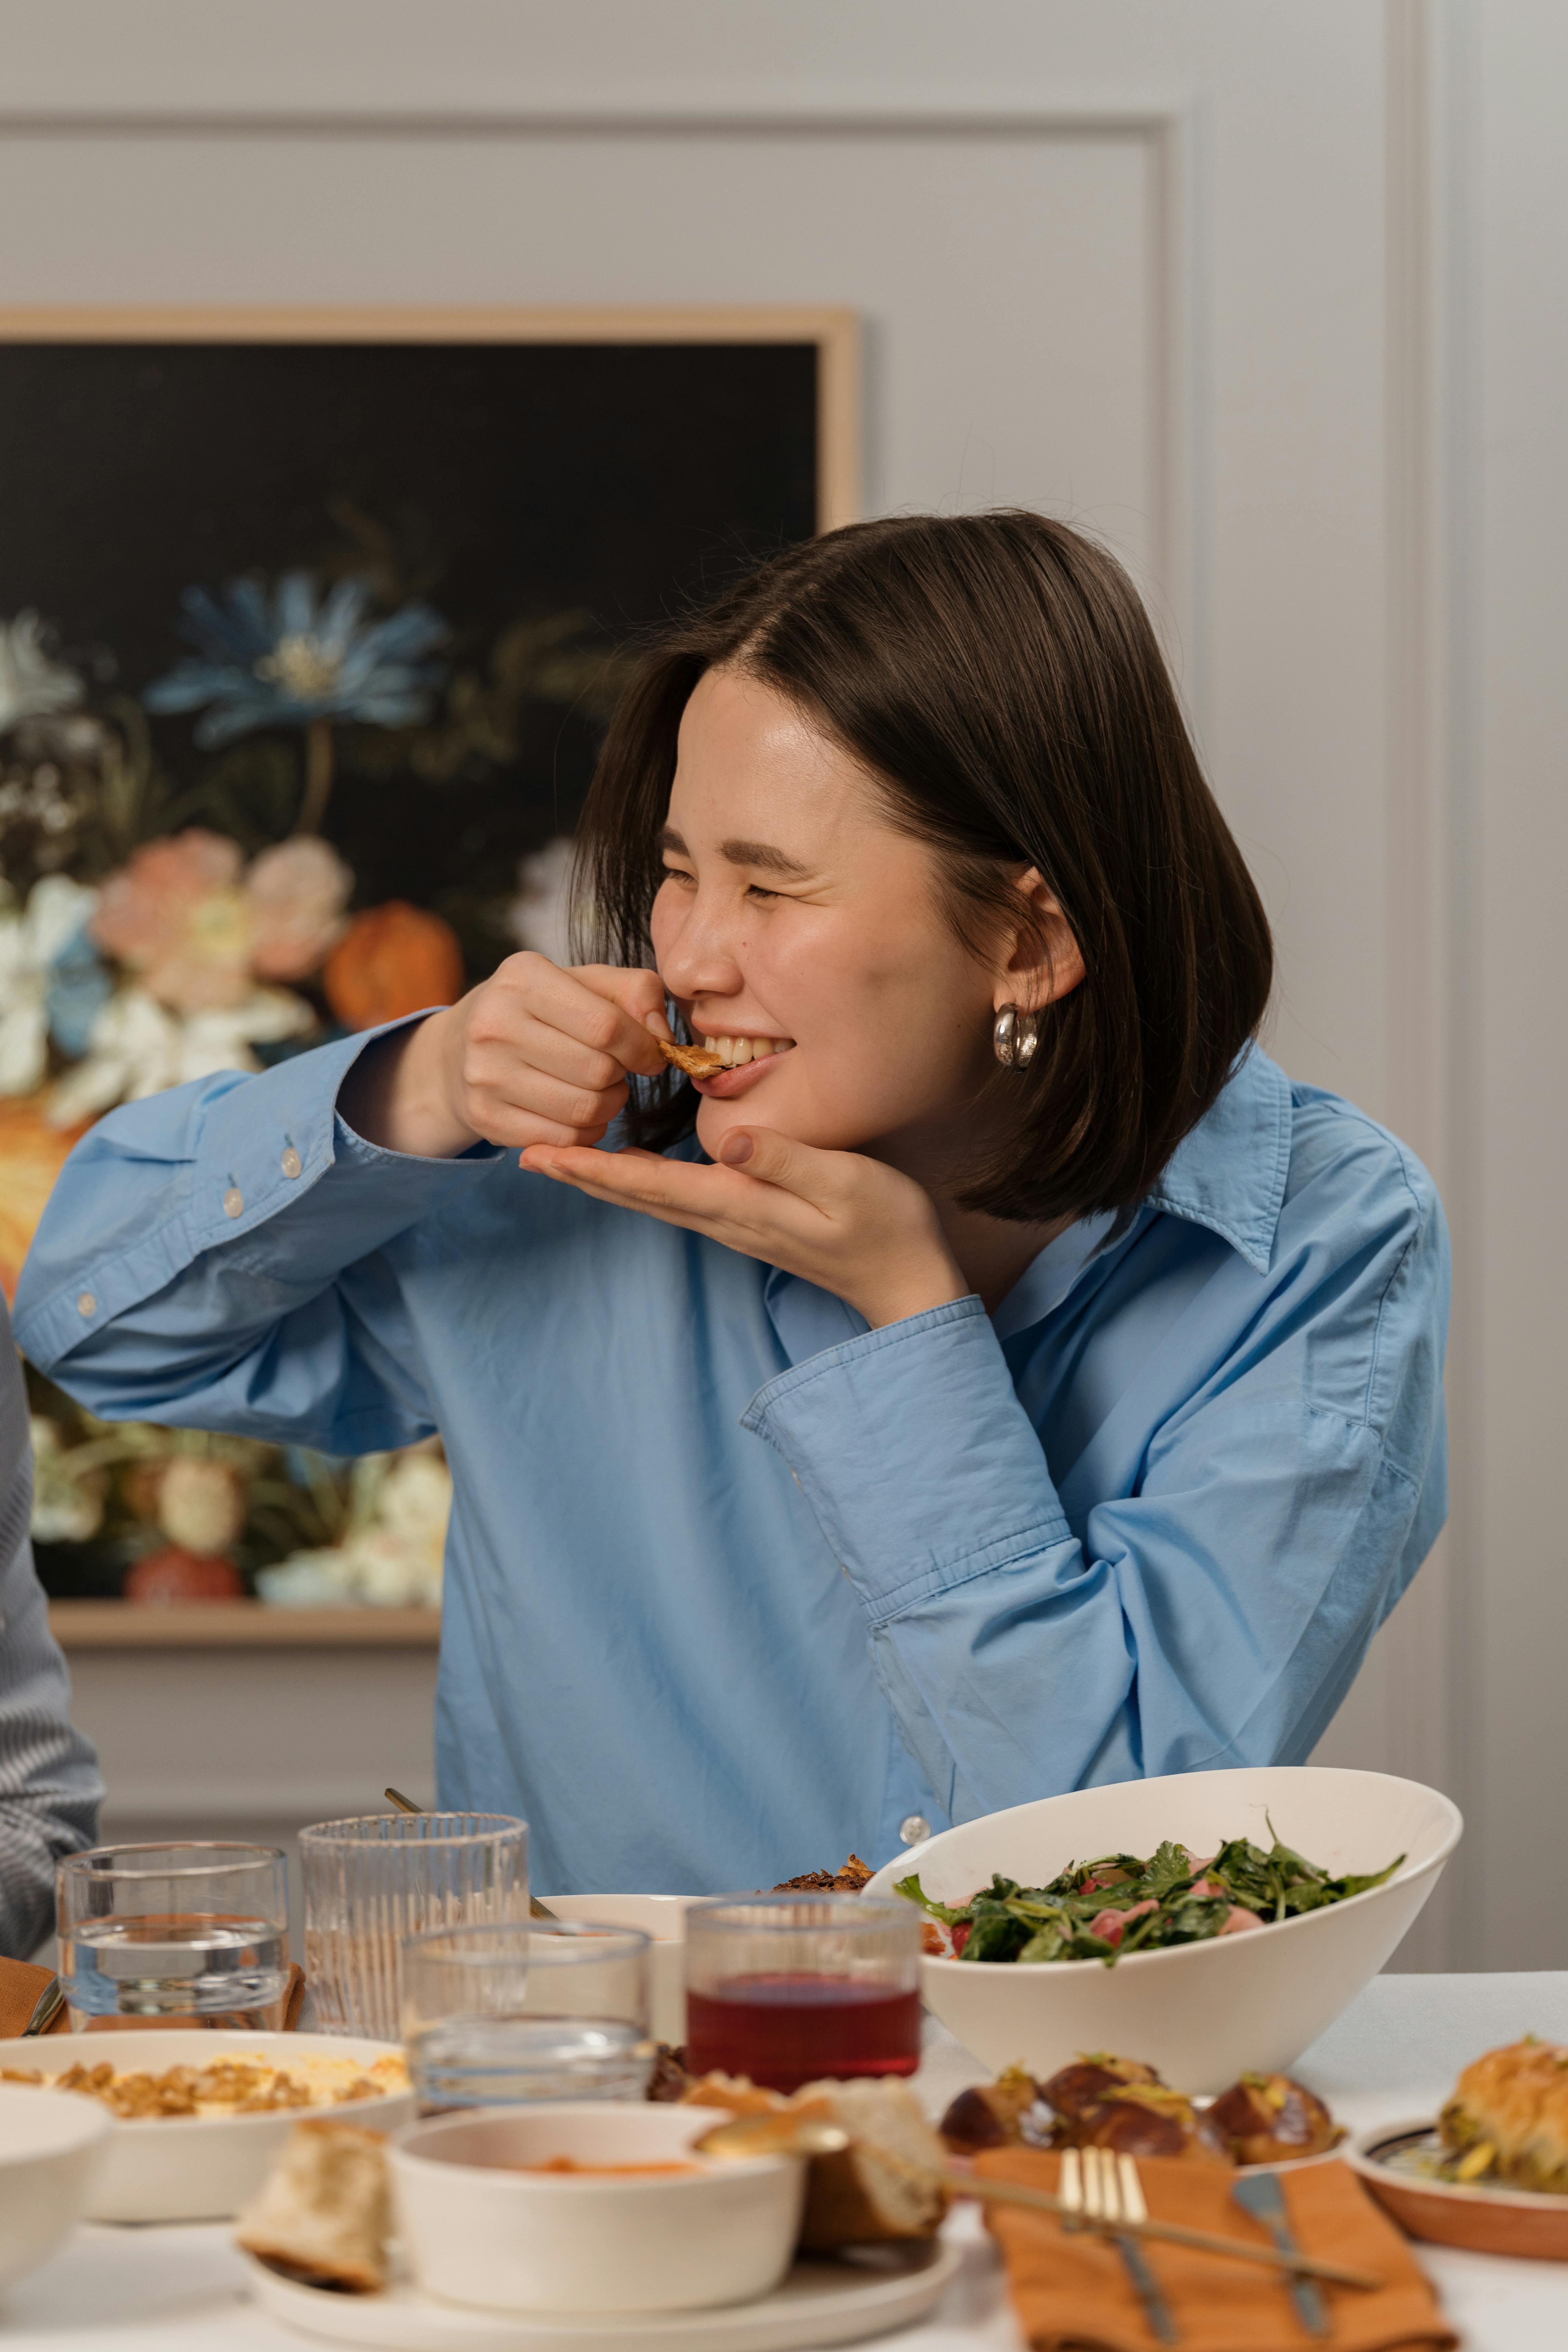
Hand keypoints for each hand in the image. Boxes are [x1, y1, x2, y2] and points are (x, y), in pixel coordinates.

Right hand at [339, 955, 669, 1157]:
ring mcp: (485, 1075)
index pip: (606, 1024)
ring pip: (584, 1109)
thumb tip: (663, 1036)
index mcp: (523, 978)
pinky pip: (564, 1140)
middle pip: (597, 1070)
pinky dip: (586, 1131)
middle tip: (615, 1068)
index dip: (642, 1046)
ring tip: (600, 1088)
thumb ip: (635, 992)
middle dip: (622, 1074)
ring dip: (609, 1104)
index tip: (650, 1053)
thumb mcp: (583, 983)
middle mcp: (494, 1023)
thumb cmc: (539, 1012)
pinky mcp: (485, 1118)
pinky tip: (578, 1112)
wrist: (458, 1052)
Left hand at [520, 1124, 969, 1328]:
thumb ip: (784, 1158)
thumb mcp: (843, 1182)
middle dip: (580, 1173)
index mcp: (739, 1204)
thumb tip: (724, 1139)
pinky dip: (641, 1183)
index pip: (649, 1185)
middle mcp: (726, 1219)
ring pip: (653, 1199)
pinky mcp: (751, 1221)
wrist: (909, 1281)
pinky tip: (631, 1171)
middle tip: (525, 1152)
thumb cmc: (886, 1227)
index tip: (540, 1155)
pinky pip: (678, 1200)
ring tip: (562, 1158)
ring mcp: (736, 1224)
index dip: (592, 1168)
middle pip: (637, 1195)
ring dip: (604, 1179)